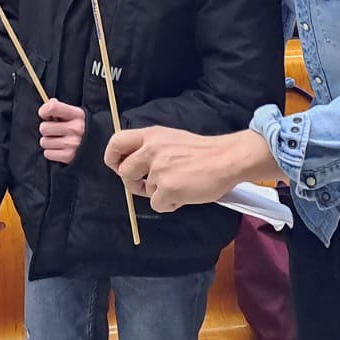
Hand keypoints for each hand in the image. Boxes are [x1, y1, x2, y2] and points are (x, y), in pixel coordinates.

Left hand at [40, 97, 86, 163]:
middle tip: (55, 131)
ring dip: (49, 142)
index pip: (52, 108)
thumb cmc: (86, 129)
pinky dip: (51, 153)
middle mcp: (75, 128)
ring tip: (59, 141)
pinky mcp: (69, 156)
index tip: (46, 115)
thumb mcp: (79, 115)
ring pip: (44, 142)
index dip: (44, 111)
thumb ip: (63, 109)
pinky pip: (47, 153)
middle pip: (44, 127)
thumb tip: (50, 102)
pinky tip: (61, 150)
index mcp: (77, 115)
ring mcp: (72, 143)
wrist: (105, 147)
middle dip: (47, 130)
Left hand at [105, 126, 277, 212]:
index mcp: (151, 135)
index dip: (112, 158)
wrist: (227, 159)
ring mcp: (158, 170)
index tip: (119, 167)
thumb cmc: (204, 152)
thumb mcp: (172, 139)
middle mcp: (151, 150)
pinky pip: (157, 205)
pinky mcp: (167, 188)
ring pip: (145, 191)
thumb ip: (152, 148)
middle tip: (148, 185)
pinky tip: (184, 195)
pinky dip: (169, 204)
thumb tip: (137, 167)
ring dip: (158, 194)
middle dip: (133, 183)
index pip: (116, 142)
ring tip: (178, 186)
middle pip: (124, 172)